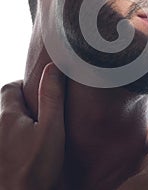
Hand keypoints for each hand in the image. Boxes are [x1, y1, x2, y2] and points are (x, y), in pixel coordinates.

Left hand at [0, 63, 64, 189]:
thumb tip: (53, 67)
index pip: (9, 87)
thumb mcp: (51, 128)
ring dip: (19, 120)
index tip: (39, 93)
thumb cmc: (36, 168)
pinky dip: (16, 136)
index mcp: (8, 116)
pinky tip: (29, 147)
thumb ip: (52, 96)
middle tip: (42, 111)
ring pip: (6, 122)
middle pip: (6, 104)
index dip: (24, 85)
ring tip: (38, 129)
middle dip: (23, 103)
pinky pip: (6, 138)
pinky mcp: (0, 157)